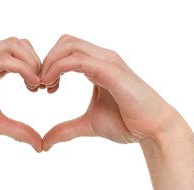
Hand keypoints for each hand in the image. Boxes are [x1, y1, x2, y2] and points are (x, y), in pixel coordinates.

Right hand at [0, 37, 42, 151]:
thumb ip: (19, 131)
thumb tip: (40, 146)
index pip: (22, 53)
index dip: (38, 67)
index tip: (44, 88)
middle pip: (21, 42)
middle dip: (38, 60)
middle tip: (43, 84)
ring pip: (14, 44)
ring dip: (32, 61)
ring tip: (37, 84)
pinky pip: (3, 59)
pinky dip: (23, 68)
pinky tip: (31, 84)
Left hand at [40, 35, 177, 150]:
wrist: (154, 131)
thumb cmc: (126, 123)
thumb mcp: (88, 125)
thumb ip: (65, 130)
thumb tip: (44, 144)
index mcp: (97, 65)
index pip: (66, 50)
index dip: (48, 65)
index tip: (41, 88)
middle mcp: (102, 58)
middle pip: (65, 41)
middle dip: (46, 60)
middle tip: (39, 85)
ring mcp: (108, 61)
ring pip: (69, 45)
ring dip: (49, 63)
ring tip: (44, 86)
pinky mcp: (111, 71)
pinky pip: (77, 60)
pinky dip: (58, 69)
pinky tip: (51, 86)